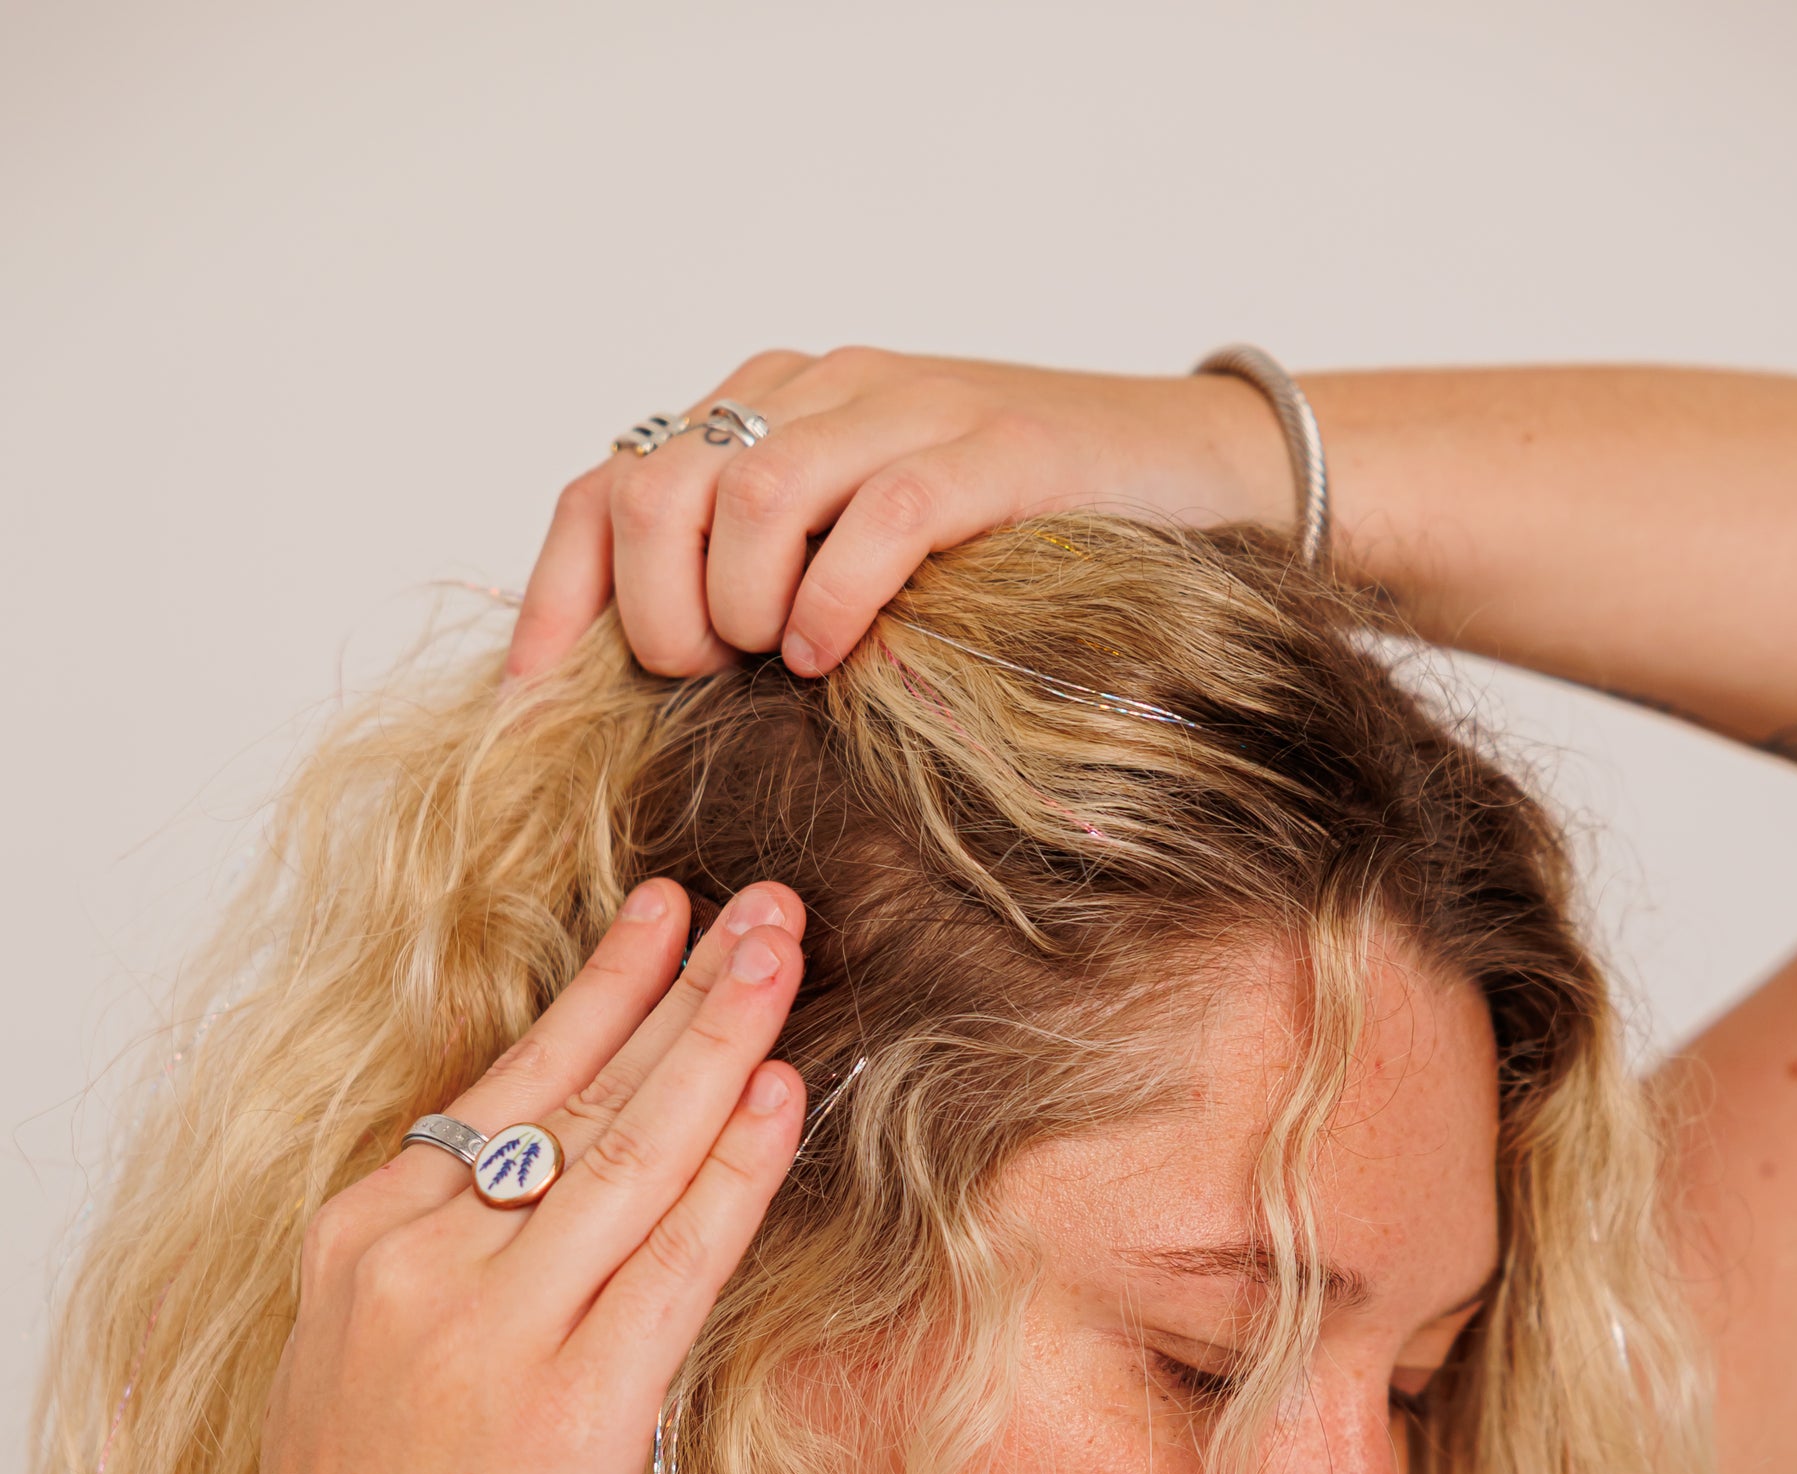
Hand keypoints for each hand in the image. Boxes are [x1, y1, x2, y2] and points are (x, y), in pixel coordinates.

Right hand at [234, 881, 805, 1473]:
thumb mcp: (362, 1379)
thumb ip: (444, 1283)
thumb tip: (547, 1213)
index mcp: (361, 1243)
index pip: (501, 1087)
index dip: (597, 997)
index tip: (658, 923)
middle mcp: (420, 1263)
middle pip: (573, 1094)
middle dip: (680, 986)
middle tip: (760, 903)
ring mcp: (493, 1332)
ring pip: (629, 1153)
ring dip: (722, 1038)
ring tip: (785, 947)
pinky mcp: (571, 1413)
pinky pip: (674, 1263)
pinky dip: (734, 1173)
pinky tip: (783, 1095)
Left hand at [505, 347, 1296, 685]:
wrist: (1202, 472)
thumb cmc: (1027, 545)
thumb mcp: (871, 566)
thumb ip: (773, 589)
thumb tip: (661, 704)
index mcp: (774, 412)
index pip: (611, 484)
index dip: (559, 596)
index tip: (540, 701)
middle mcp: (825, 391)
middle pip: (659, 486)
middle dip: (656, 612)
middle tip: (712, 680)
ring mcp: (911, 409)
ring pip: (751, 489)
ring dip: (740, 603)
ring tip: (780, 665)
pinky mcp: (998, 451)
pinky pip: (879, 513)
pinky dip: (838, 594)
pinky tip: (839, 654)